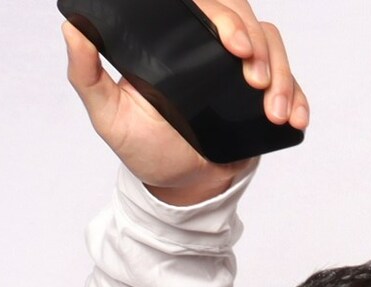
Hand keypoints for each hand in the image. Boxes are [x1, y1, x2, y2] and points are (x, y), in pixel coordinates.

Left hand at [63, 0, 306, 207]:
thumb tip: (72, 27)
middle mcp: (209, 47)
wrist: (178, 185)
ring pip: (272, 46)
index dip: (224, 16)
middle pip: (246, 19)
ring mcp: (239, 70)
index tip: (231, 44)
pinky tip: (295, 119)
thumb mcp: (107, 112)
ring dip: (282, 75)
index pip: (205, 8)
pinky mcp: (262, 96)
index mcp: (176, 40)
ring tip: (274, 109)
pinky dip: (299, 98)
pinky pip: (291, 83)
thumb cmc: (142, 144)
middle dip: (258, 45)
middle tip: (254, 77)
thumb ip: (86, 73)